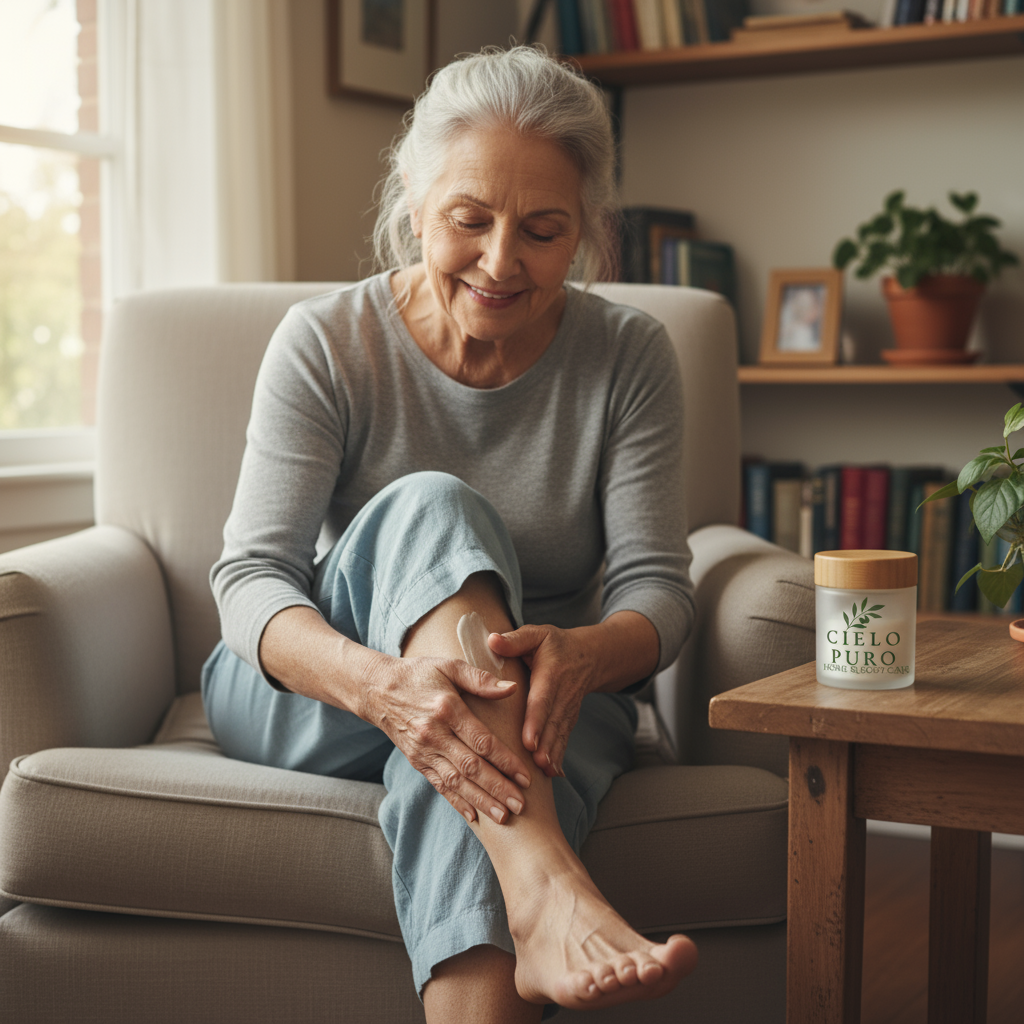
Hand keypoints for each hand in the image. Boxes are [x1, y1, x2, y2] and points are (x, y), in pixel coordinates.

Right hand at [364, 654, 531, 824]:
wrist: (377, 689)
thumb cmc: (419, 674)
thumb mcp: (449, 666)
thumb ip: (480, 679)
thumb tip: (512, 688)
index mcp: (447, 709)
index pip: (482, 741)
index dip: (506, 761)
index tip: (526, 777)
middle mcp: (434, 734)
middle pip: (471, 767)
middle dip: (497, 788)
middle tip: (521, 806)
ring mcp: (423, 751)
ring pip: (456, 782)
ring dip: (480, 801)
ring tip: (503, 817)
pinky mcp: (416, 761)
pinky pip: (439, 785)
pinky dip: (456, 802)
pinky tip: (474, 817)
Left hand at [487, 624, 595, 777]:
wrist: (589, 656)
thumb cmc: (555, 644)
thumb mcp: (537, 635)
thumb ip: (515, 640)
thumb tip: (492, 640)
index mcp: (551, 674)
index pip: (542, 700)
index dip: (536, 721)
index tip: (528, 740)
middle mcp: (562, 695)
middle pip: (552, 723)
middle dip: (544, 744)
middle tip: (534, 764)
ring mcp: (568, 709)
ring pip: (559, 734)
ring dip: (553, 753)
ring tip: (544, 772)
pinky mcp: (569, 718)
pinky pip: (564, 738)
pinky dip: (560, 756)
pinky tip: (553, 774)